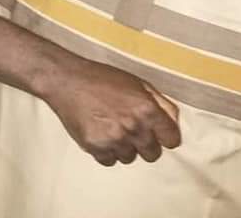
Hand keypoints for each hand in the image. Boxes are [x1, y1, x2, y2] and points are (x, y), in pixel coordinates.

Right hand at [40, 57, 180, 166]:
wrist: (67, 80)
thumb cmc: (101, 78)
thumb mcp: (136, 82)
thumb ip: (159, 102)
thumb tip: (173, 120)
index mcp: (147, 109)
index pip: (171, 139)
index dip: (165, 136)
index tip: (159, 134)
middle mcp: (133, 127)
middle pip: (152, 154)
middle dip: (146, 144)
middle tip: (132, 130)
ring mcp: (114, 139)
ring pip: (130, 158)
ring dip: (124, 147)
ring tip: (112, 129)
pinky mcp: (96, 147)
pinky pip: (110, 161)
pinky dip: (107, 151)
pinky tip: (100, 134)